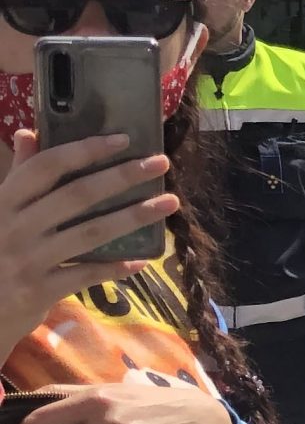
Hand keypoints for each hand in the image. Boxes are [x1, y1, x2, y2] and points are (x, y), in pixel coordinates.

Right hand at [0, 129, 178, 351]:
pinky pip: (86, 274)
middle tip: (161, 163)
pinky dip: (115, 267)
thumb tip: (29, 132)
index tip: (123, 139)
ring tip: (169, 203)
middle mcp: (15, 227)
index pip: (45, 167)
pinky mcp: (39, 290)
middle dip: (122, 176)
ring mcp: (28, 259)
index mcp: (4, 202)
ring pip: (90, 232)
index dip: (84, 150)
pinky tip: (142, 260)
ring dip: (134, 216)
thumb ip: (18, 175)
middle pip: (77, 194)